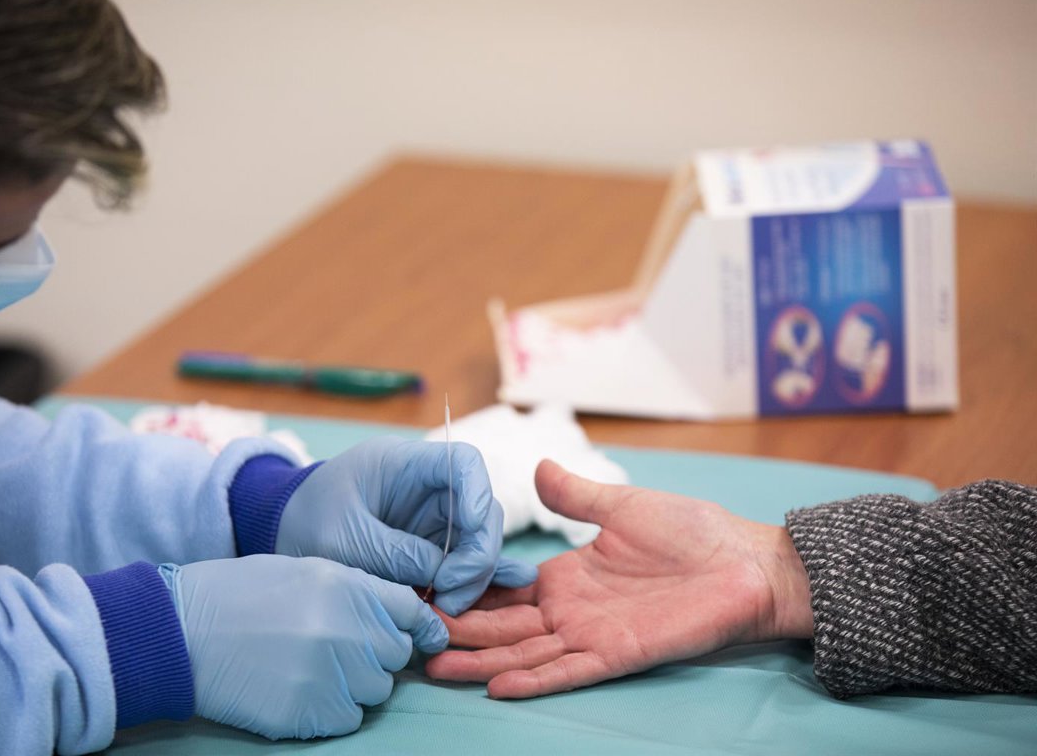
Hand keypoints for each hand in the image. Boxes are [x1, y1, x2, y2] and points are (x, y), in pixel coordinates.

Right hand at [163, 555, 447, 739]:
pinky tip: (301, 690)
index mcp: (347, 587)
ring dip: (357, 684)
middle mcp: (346, 631)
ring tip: (315, 667)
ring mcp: (329, 676)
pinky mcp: (308, 714)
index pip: (413, 611)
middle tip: (341, 648)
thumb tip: (402, 617)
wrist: (182, 631)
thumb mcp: (305, 570)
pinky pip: (348, 719)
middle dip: (377, 653)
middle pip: (397, 654)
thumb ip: (358, 591)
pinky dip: (333, 710)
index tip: (422, 634)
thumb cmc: (240, 594)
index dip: (419, 624)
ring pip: (376, 691)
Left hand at [277, 437, 537, 614]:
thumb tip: (445, 574)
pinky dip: (477, 576)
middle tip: (452, 592)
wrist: (287, 531)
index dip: (478, 492)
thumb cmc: (309, 521)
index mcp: (404, 464)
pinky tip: (508, 587)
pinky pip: (465, 558)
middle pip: (480, 508)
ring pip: (479, 538)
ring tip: (450, 606)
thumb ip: (395, 553)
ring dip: (474, 574)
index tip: (474, 531)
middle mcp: (429, 488)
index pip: (463, 462)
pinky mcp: (432, 545)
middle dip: (478, 551)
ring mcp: (434, 517)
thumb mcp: (345, 540)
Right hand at [425, 460, 812, 697]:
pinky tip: (496, 686)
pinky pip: (568, 670)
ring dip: (481, 660)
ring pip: (524, 653)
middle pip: (502, 626)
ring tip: (435, 662)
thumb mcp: (623, 505)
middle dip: (458, 629)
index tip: (423, 589)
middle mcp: (571, 609)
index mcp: (567, 575)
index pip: (504, 589)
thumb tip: (536, 469)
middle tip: (410, 630)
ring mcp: (591, 634)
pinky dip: (533, 679)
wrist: (746, 562)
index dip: (466, 591)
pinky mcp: (618, 653)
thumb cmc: (691, 532)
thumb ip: (576, 495)